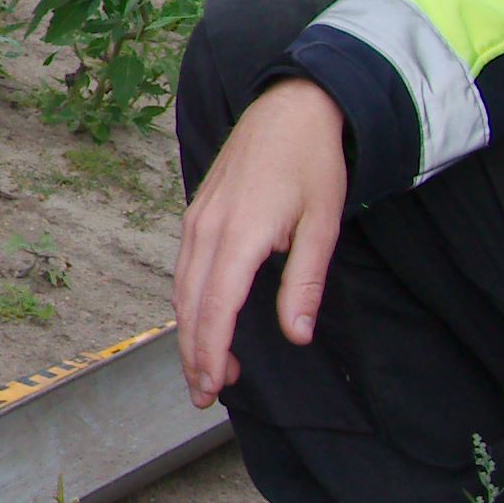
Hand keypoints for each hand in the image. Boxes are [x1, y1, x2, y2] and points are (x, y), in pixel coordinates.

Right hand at [175, 76, 351, 404]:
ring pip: (182, 287)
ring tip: (205, 368)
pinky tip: (204, 319)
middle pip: (190, 304)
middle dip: (193, 353)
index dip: (211, 352)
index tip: (212, 386)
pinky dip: (190, 302)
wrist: (292, 107)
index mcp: (240, 235)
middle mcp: (208, 229)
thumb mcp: (321, 225)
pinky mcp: (197, 212)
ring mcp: (197, 218)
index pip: (215, 307)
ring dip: (190, 331)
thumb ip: (304, 284)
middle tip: (203, 394)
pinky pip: (184, 267)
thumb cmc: (312, 164)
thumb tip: (295, 336)